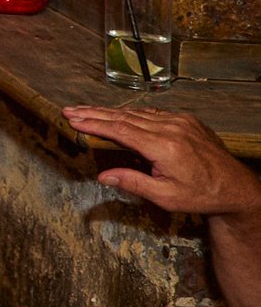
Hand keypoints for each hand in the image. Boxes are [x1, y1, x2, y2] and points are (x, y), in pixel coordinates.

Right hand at [63, 107, 260, 217]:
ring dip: (109, 111)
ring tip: (86, 110)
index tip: (73, 120)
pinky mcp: (187, 120)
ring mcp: (181, 122)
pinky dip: (131, 113)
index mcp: (165, 146)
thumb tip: (103, 176)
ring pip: (137, 112)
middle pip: (124, 116)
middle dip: (94, 113)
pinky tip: (118, 114)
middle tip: (70, 110)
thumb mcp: (165, 196)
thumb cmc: (202, 195)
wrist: (236, 188)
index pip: (120, 130)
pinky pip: (153, 113)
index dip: (94, 124)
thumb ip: (133, 182)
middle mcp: (172, 128)